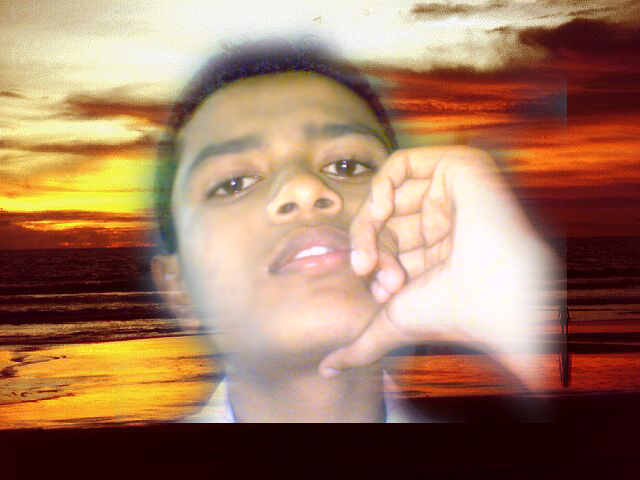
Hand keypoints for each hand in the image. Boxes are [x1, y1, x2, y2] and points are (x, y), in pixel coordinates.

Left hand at [320, 146, 553, 387]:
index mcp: (434, 251)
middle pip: (382, 220)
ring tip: (374, 246)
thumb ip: (359, 347)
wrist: (493, 294)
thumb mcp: (391, 324)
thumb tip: (327, 371)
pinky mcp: (457, 169)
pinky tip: (379, 208)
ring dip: (370, 221)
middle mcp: (442, 222)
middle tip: (369, 270)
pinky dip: (381, 183)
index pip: (383, 243)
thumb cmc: (449, 312)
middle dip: (369, 246)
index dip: (371, 260)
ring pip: (387, 196)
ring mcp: (449, 195)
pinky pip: (403, 163)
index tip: (376, 286)